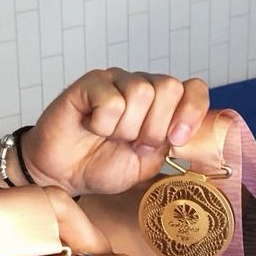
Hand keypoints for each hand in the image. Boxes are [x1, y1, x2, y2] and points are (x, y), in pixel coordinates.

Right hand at [21, 68, 209, 195]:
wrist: (62, 174)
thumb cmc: (101, 166)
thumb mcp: (146, 164)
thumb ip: (168, 144)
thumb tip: (184, 130)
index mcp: (161, 104)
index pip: (193, 88)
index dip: (192, 111)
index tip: (177, 140)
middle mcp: (142, 86)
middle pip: (170, 88)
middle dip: (154, 127)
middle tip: (132, 143)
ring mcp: (116, 81)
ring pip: (142, 93)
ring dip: (125, 128)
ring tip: (108, 136)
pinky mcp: (91, 83)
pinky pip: (112, 100)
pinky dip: (102, 124)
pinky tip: (91, 126)